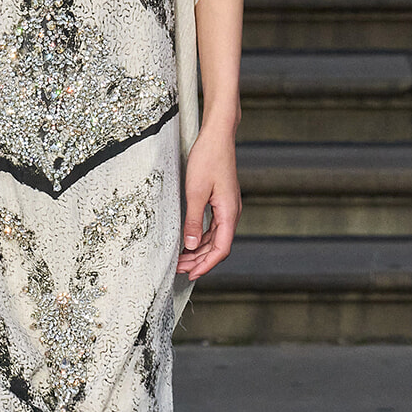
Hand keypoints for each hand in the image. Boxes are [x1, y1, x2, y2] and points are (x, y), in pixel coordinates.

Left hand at [177, 124, 241, 279]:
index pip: (221, 249)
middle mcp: (232, 212)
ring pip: (215, 237)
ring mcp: (228, 207)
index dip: (206, 265)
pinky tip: (188, 240)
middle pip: (218, 246)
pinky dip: (201, 236)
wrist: (218, 136)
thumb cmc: (208, 158)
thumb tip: (189, 245)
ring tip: (180, 259)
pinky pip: (213, 226)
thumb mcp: (195, 191)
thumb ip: (193, 220)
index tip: (191, 275)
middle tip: (179, 269)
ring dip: (199, 250)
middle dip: (199, 260)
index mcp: (229, 212)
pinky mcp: (222, 201)